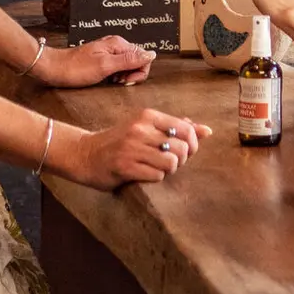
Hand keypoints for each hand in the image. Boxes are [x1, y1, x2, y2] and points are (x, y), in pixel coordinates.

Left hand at [34, 36, 155, 87]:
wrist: (54, 69)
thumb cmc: (76, 69)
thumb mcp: (105, 66)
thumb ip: (129, 60)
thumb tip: (151, 54)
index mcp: (119, 44)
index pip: (145, 57)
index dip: (139, 72)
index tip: (125, 80)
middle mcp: (116, 45)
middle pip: (138, 61)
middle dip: (132, 74)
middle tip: (116, 81)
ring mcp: (110, 52)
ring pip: (129, 65)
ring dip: (124, 76)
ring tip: (111, 80)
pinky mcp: (103, 59)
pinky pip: (119, 68)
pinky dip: (116, 76)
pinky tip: (107, 79)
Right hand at [53, 109, 212, 190]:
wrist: (85, 154)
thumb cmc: (120, 141)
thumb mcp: (146, 127)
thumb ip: (176, 127)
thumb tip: (207, 131)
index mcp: (148, 116)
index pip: (187, 130)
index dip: (192, 145)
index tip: (184, 152)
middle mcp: (140, 129)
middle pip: (182, 148)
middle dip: (181, 160)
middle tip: (168, 163)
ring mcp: (132, 147)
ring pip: (171, 163)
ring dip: (168, 170)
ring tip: (156, 168)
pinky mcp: (124, 166)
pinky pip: (156, 176)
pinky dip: (155, 178)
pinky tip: (144, 174)